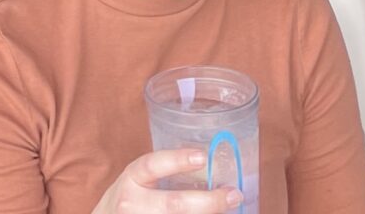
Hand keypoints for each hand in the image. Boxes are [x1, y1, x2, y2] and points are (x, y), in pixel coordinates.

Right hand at [93, 150, 245, 213]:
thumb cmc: (130, 199)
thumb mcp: (138, 180)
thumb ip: (163, 174)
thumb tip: (212, 167)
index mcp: (132, 179)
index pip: (152, 165)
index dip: (176, 160)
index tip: (202, 157)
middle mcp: (134, 205)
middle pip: (174, 204)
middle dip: (208, 202)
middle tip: (233, 194)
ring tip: (231, 209)